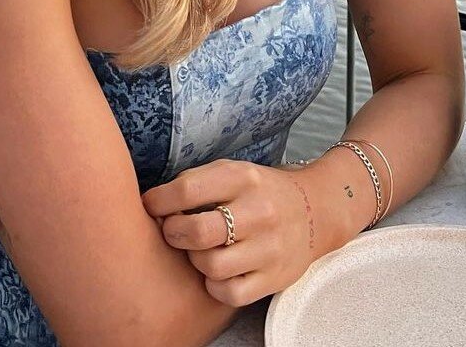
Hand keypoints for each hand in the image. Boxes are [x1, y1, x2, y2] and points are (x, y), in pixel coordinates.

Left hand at [140, 158, 319, 306]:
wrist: (314, 211)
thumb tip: (151, 204)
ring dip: (195, 260)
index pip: (187, 190)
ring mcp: (270, 247)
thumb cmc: (258, 192)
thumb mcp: (232, 172)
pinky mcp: (275, 277)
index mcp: (244, 178)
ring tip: (199, 250)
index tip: (151, 206)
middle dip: (173, 233)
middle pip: (197, 231)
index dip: (158, 201)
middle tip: (172, 231)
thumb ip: (195, 184)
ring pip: (211, 266)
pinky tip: (217, 271)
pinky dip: (215, 286)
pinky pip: (229, 293)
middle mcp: (259, 211)